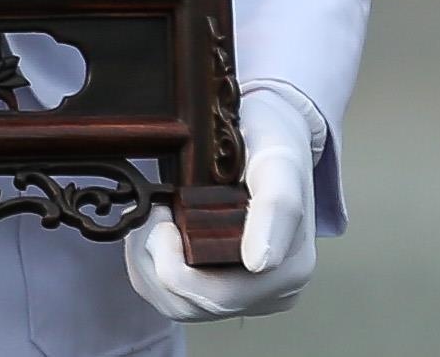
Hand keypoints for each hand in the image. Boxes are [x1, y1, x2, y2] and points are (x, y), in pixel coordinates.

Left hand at [124, 86, 322, 320]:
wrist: (268, 134)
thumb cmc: (272, 142)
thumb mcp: (277, 162)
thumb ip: (275, 207)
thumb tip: (261, 263)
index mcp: (290, 270)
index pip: (219, 297)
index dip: (174, 265)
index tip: (163, 212)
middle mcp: (272, 292)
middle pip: (193, 305)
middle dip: (157, 260)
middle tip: (155, 210)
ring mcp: (247, 294)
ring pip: (178, 306)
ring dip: (149, 264)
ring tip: (155, 216)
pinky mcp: (223, 288)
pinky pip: (173, 298)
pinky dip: (151, 268)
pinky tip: (155, 232)